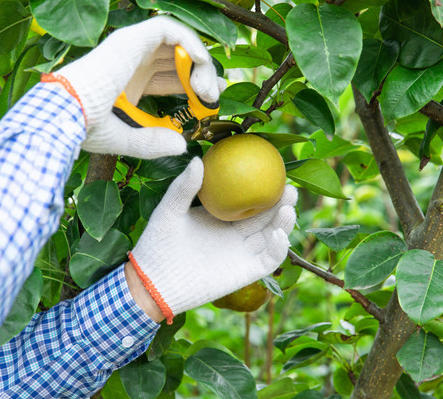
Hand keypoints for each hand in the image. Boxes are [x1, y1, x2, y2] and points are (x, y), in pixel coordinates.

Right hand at [53, 17, 223, 158]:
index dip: (192, 87)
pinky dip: (190, 42)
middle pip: (177, 60)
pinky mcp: (132, 37)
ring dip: (199, 63)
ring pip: (178, 43)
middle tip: (215, 94)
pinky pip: (170, 29)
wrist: (66, 114)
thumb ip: (153, 144)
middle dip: (201, 74)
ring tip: (207, 89)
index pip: (169, 77)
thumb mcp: (127, 140)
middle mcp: (132, 62)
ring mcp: (132, 47)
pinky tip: (199, 65)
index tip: (209, 102)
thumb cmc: (85, 128)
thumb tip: (182, 147)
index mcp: (128, 82)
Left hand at [129, 158, 296, 322]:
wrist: (153, 282)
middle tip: (289, 189)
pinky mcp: (245, 273)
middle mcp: (235, 234)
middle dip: (282, 202)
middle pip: (266, 216)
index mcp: (220, 216)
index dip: (262, 187)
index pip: (247, 198)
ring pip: (272, 235)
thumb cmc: (157, 245)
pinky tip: (278, 234)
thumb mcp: (169, 211)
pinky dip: (279, 248)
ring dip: (284, 223)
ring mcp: (242, 253)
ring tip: (288, 208)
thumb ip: (183, 187)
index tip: (272, 172)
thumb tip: (198, 160)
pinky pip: (269, 259)